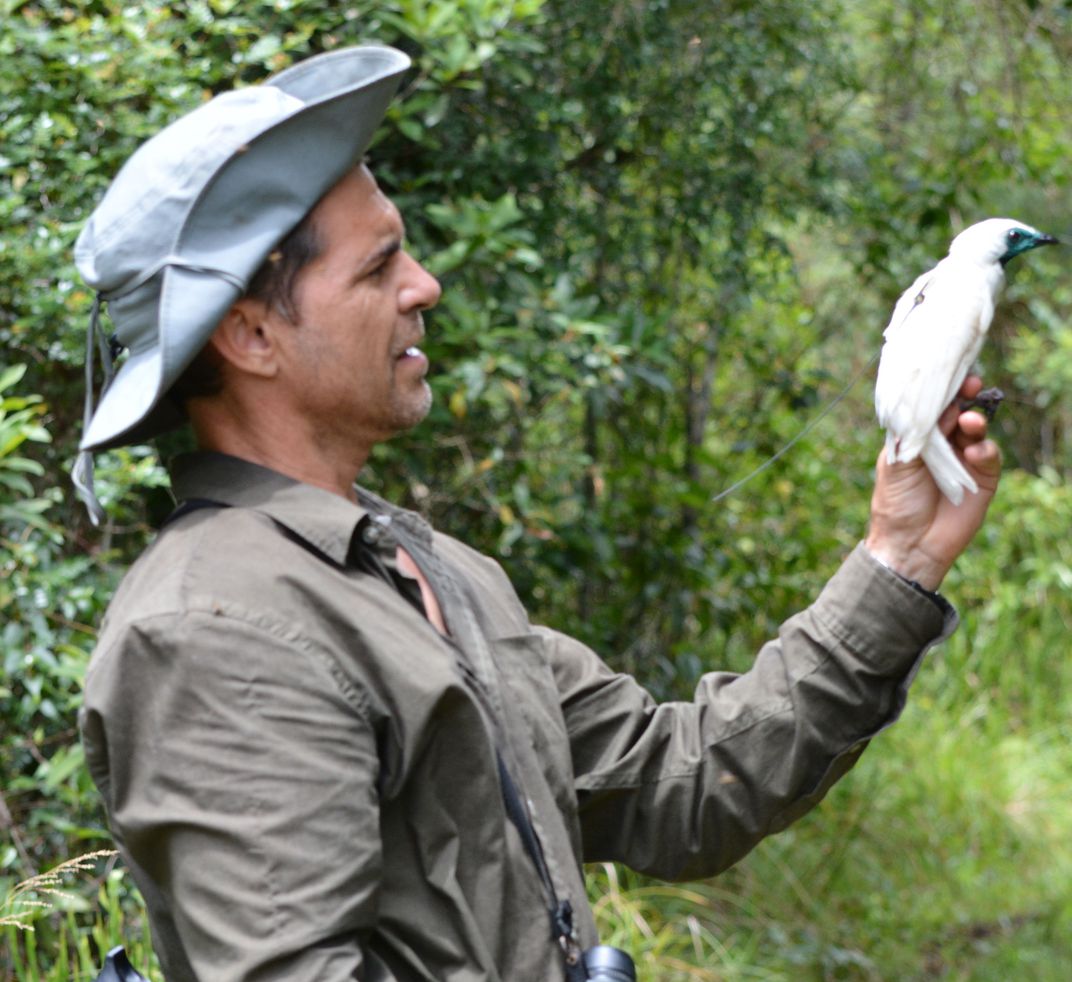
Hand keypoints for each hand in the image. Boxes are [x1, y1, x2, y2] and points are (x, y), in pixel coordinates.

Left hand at [865, 375, 1000, 590]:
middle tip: (970, 386)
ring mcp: (964, 460)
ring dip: (975, 422)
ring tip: (969, 422)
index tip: (951, 377)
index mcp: (917, 437)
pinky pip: (990, 456)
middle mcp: (942, 444)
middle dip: (964, 398)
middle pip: (959, 412)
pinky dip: (985, 450)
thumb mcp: (896, 463)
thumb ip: (911, 435)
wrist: (910, 543)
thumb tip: (931, 407)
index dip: (942, 392)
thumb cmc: (896, 503)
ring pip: (977, 431)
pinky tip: (976, 453)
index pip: (933, 408)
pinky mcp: (983, 478)